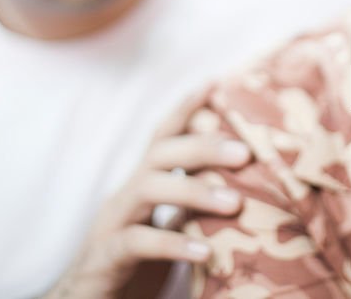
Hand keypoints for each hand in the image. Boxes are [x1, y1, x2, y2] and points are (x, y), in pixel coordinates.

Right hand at [45, 89, 250, 298]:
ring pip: (148, 189)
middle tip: (245, 153)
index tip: (216, 83)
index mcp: (143, 185)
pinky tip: (204, 251)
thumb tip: (239, 187)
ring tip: (234, 203)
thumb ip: (191, 207)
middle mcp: (125, 195)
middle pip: (160, 153)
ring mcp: (112, 224)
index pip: (164, 136)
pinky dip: (172, 243)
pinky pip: (137, 242)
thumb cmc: (135, 267)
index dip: (187, 108)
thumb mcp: (168, 229)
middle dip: (202, 146)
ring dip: (193, 191)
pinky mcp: (106, 257)